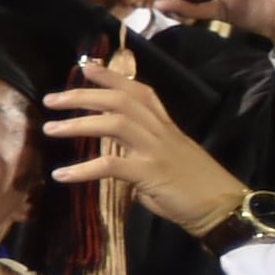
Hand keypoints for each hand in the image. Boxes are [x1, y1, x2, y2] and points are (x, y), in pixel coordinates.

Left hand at [47, 52, 255, 236]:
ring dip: (78, 123)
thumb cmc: (196, 188)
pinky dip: (83, 169)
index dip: (112, 76)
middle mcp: (160, 131)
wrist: (225, 208)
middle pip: (120, 100)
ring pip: (115, 122)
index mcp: (165, 126)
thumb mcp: (166, 162)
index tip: (86, 67)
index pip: (138, 91)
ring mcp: (156, 150)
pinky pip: (111, 165)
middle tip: (51, 99)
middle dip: (83, 95)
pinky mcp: (152, 173)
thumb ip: (139, 155)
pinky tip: (61, 175)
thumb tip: (113, 161)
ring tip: (49, 129)